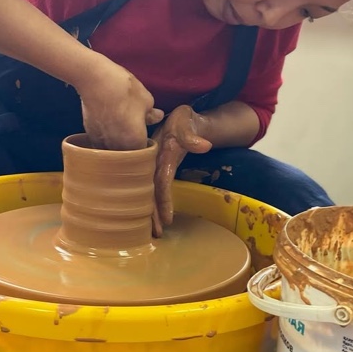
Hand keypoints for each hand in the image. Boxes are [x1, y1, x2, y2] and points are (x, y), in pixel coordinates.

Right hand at [78, 58, 163, 149]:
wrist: (94, 81)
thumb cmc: (124, 89)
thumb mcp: (146, 99)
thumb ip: (151, 114)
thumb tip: (157, 117)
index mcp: (135, 142)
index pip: (144, 153)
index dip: (146, 147)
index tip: (146, 138)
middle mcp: (118, 147)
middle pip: (127, 155)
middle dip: (131, 146)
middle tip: (133, 132)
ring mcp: (102, 142)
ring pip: (113, 150)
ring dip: (117, 144)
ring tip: (120, 128)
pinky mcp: (90, 134)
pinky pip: (101, 142)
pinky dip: (106, 137)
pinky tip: (108, 124)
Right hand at [152, 105, 212, 227]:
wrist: (179, 118)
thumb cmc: (184, 120)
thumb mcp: (187, 121)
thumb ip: (192, 134)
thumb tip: (205, 146)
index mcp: (156, 152)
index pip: (159, 181)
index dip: (162, 200)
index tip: (167, 219)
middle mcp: (150, 162)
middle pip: (148, 191)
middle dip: (152, 213)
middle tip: (156, 233)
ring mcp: (150, 167)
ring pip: (147, 192)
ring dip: (150, 212)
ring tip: (154, 231)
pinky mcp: (153, 170)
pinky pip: (150, 188)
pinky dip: (151, 203)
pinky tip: (153, 217)